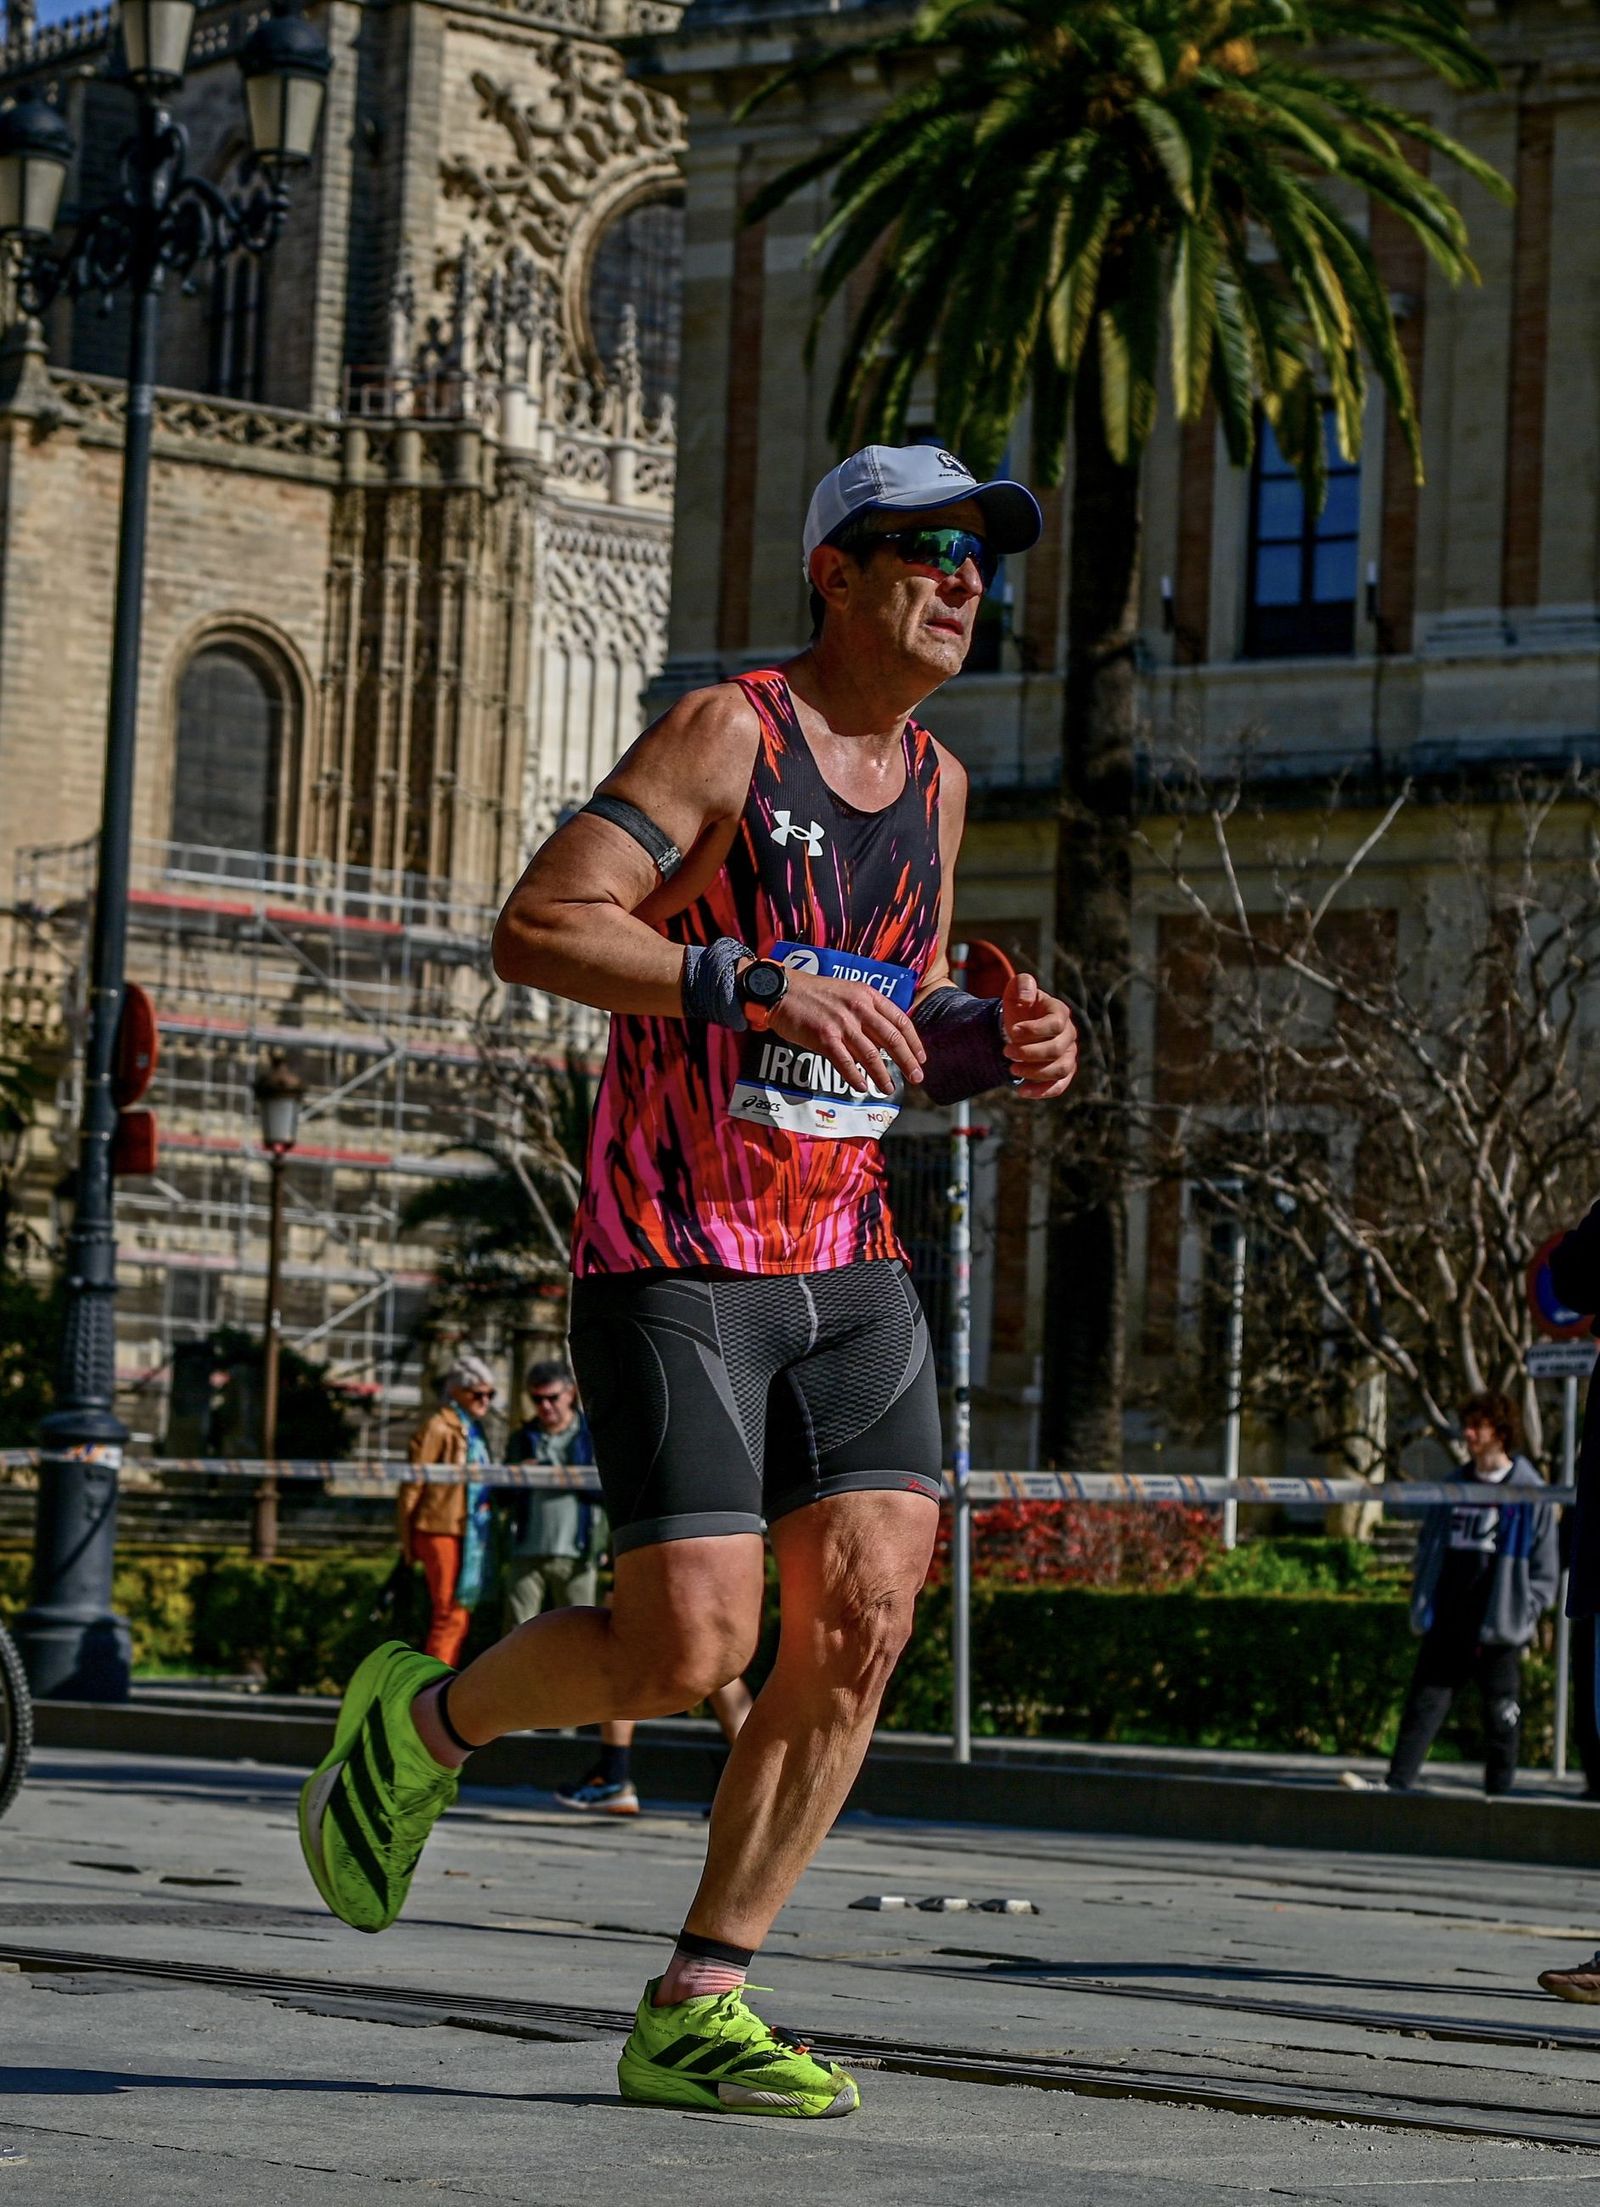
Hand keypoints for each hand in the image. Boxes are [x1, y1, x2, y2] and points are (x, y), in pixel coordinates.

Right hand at [764, 968, 926, 1095]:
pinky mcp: (824, 1036)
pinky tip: (862, 1087)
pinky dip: (855, 1077)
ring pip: (871, 1055)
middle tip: (916, 1077)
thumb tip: (884, 1041)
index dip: (914, 1042)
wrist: (782, 990)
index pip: (900, 1020)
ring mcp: (842, 1023)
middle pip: (892, 1039)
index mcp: (868, 995)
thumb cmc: (814, 993)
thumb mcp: (848, 992)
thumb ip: (867, 1012)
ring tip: (889, 1088)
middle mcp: (859, 1008)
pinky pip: (845, 1062)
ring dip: (883, 1075)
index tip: (921, 1057)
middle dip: (908, 1061)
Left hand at [1001, 971, 1077, 1098]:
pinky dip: (1043, 1091)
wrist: (1019, 1028)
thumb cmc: (1019, 1009)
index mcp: (1060, 1013)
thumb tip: (1028, 993)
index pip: (1055, 1024)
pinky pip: (1060, 1086)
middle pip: (1057, 1049)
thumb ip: (1021, 985)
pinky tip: (1022, 1091)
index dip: (1034, 1030)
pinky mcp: (1063, 1073)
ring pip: (1061, 1069)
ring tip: (1012, 1070)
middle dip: (1029, 1053)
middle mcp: (1069, 1034)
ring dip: (1035, 1073)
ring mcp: (1068, 1055)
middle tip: (1006, 1052)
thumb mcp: (1016, 992)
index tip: (1012, 1031)